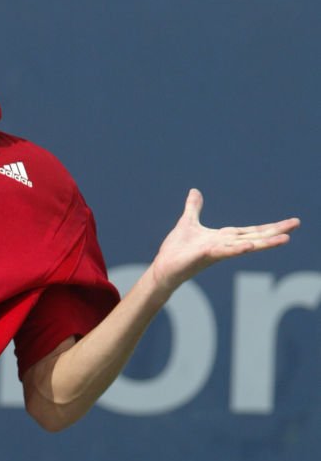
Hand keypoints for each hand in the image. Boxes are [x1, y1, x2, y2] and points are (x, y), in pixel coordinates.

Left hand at [151, 188, 299, 294]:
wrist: (164, 268)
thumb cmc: (177, 250)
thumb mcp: (188, 222)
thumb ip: (194, 208)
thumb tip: (195, 191)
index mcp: (224, 237)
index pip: (251, 231)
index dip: (270, 226)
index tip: (289, 223)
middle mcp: (225, 245)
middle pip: (255, 237)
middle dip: (276, 231)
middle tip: (296, 224)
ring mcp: (217, 251)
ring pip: (245, 245)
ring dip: (264, 243)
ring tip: (285, 239)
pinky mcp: (205, 255)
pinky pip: (224, 251)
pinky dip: (237, 249)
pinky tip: (249, 246)